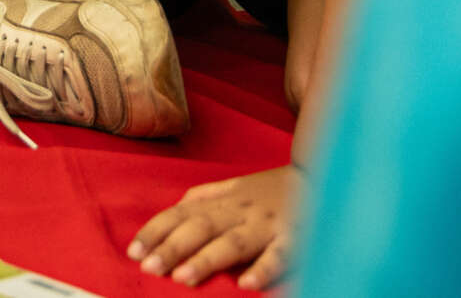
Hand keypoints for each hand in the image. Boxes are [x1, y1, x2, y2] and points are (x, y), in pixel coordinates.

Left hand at [128, 165, 300, 288]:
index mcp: (224, 200)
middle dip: (173, 247)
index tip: (134, 252)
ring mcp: (267, 225)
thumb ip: (205, 196)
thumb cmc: (273, 189)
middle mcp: (241, 210)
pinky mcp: (295, 238)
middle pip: (201, 227)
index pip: (181, 213)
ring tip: (183, 278)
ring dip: (207, 260)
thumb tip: (176, 206)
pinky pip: (279, 255)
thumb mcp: (236, 187)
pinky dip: (263, 269)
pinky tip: (246, 285)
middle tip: (149, 267)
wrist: (326, 174)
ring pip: (233, 242)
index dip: (157, 231)